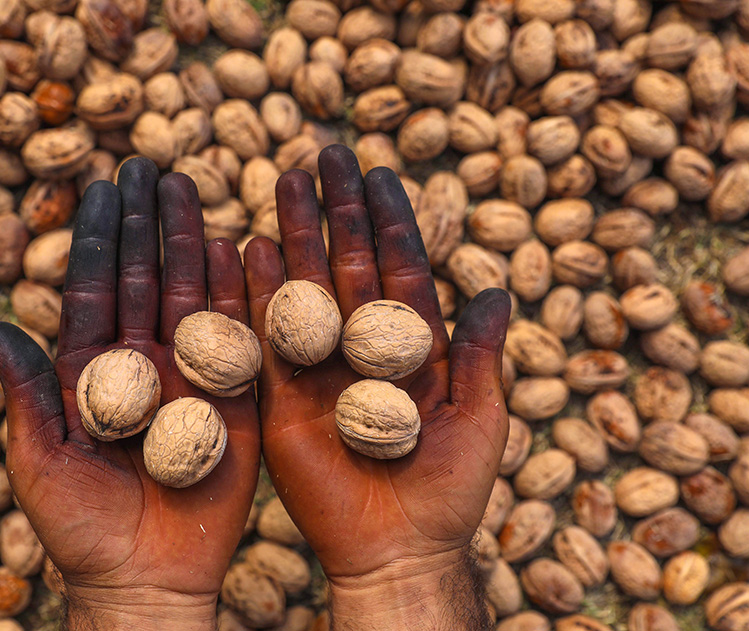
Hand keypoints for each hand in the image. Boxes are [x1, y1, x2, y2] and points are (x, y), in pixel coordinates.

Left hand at [0, 158, 259, 630]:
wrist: (145, 579)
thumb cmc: (80, 529)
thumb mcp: (40, 460)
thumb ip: (28, 392)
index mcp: (92, 373)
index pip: (96, 290)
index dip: (99, 238)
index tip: (103, 186)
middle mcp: (141, 365)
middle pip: (146, 279)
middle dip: (146, 223)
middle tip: (148, 166)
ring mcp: (188, 378)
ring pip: (190, 297)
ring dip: (189, 241)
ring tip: (188, 187)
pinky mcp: (233, 402)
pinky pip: (236, 341)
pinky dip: (236, 295)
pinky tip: (234, 247)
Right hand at [243, 146, 510, 630]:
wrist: (396, 549)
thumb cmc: (448, 490)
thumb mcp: (480, 416)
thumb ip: (478, 352)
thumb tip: (497, 287)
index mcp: (410, 349)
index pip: (397, 269)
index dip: (387, 221)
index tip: (376, 173)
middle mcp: (360, 349)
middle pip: (345, 266)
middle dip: (335, 212)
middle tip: (322, 157)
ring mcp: (319, 369)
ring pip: (304, 290)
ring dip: (294, 236)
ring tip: (283, 183)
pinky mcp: (282, 397)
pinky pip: (267, 338)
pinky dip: (258, 293)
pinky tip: (250, 246)